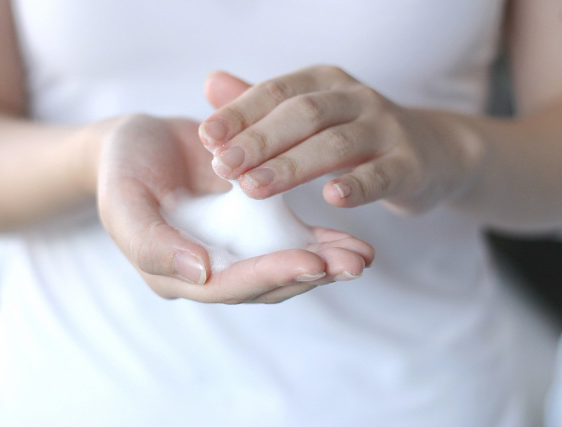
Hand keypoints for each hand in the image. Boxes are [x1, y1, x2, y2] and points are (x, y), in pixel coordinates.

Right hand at [85, 114, 373, 303]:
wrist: (136, 140)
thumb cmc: (121, 169)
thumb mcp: (122, 203)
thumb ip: (152, 243)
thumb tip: (201, 274)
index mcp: (175, 271)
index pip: (227, 286)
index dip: (268, 275)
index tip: (310, 263)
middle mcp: (210, 268)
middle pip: (265, 283)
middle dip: (309, 274)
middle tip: (353, 265)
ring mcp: (233, 247)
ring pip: (283, 263)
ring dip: (324, 262)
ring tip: (362, 257)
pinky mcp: (251, 223)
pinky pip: (288, 236)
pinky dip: (319, 240)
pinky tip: (350, 241)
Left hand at [199, 66, 480, 213]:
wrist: (432, 152)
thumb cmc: (357, 135)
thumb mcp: (311, 113)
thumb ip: (263, 104)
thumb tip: (210, 82)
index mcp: (325, 83)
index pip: (276, 91)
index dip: (241, 113)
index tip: (207, 137)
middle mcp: (356, 98)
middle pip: (303, 114)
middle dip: (259, 140)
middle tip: (223, 167)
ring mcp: (386, 129)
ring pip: (335, 143)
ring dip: (292, 166)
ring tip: (254, 188)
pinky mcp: (411, 164)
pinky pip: (382, 174)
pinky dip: (357, 185)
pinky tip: (331, 198)